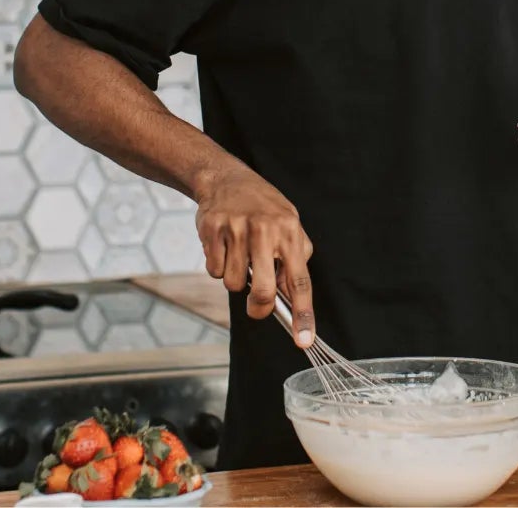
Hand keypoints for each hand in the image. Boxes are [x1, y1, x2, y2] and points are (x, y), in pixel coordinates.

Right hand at [193, 161, 314, 345]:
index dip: (303, 314)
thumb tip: (290, 294)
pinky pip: (214, 271)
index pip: (300, 280)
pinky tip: (223, 246)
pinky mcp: (212, 230)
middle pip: (264, 291)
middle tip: (257, 307)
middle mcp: (265, 231)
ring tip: (239, 256)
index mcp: (289, 231)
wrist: (225, 178)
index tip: (304, 340)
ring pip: (234, 283)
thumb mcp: (288, 223)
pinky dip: (218, 266)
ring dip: (236, 278)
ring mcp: (237, 230)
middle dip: (260, 307)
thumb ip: (295, 257)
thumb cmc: (262, 206)